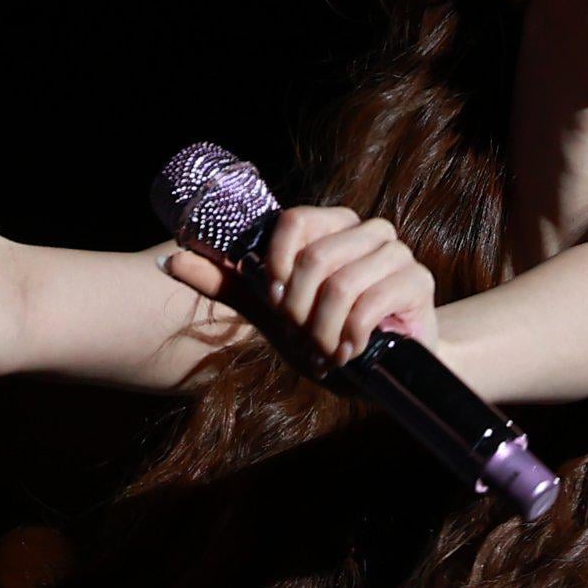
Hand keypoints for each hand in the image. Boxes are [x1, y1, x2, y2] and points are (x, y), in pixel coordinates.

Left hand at [160, 202, 438, 378]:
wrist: (386, 366)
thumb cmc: (326, 331)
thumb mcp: (272, 311)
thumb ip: (229, 284)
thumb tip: (170, 259)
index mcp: (332, 225)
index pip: (294, 221)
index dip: (276, 264)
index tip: (274, 301)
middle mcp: (368, 230)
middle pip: (315, 258)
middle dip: (298, 310)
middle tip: (301, 338)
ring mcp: (396, 254)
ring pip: (341, 284)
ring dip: (324, 330)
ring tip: (325, 352)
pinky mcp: (418, 281)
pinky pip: (372, 303)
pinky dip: (351, 335)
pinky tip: (349, 352)